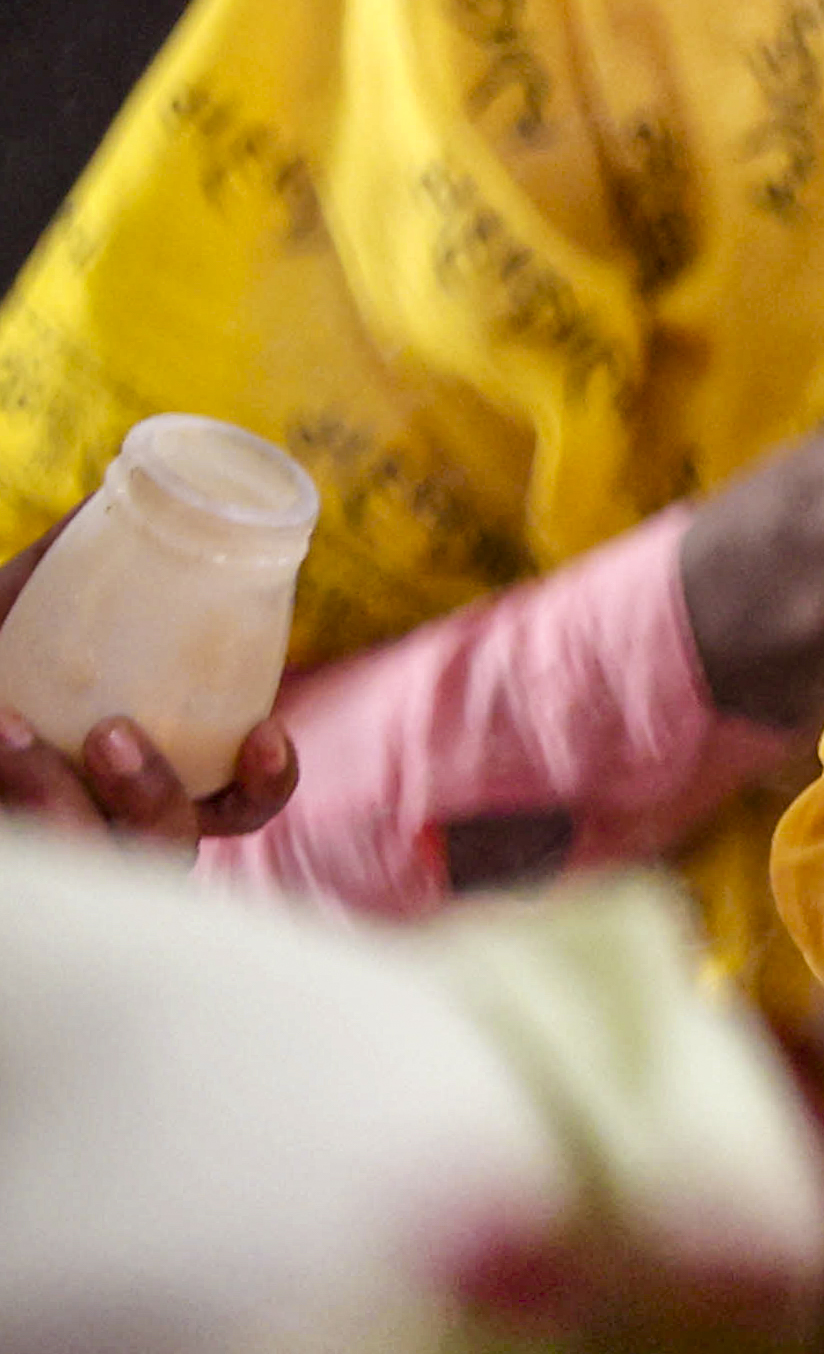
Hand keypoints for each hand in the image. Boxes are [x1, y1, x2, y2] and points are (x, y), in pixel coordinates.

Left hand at [0, 535, 297, 845]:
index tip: (264, 732)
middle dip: (152, 799)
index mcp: (143, 780)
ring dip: (56, 801)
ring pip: (89, 868)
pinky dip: (20, 798)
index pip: (235, 804)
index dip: (266, 782)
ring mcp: (54, 853)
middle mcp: (103, 831)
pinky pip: (35, 863)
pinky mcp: (24, 860)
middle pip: (168, 852)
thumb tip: (125, 485)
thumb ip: (63, 571)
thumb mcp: (13, 616)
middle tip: (108, 734)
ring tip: (7, 729)